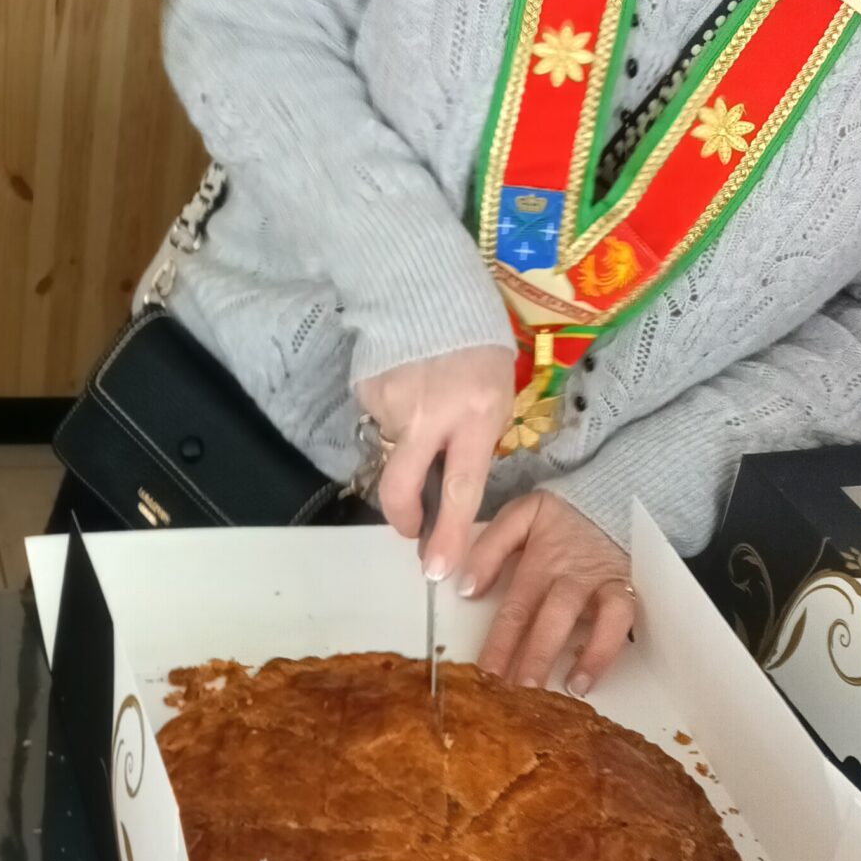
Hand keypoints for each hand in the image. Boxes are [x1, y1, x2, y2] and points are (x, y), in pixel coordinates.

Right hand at [356, 347, 514, 581]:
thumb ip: (474, 439)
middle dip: (404, 520)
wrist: (428, 291)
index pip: (461, 489)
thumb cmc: (477, 346)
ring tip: (424, 406)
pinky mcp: (366, 393)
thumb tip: (449, 485)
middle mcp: (429, 415)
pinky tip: (406, 388)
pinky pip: (378, 423)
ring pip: (392, 453)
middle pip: (401, 489)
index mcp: (475, 415)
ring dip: (406, 445)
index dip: (447, 534)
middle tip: (412, 527)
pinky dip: (392, 416)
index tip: (436, 568)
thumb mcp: (494, 394)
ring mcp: (392, 405)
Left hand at [460, 491, 633, 693]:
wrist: (616, 499)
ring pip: (581, 618)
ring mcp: (598, 583)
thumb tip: (467, 588)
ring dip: (562, 654)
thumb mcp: (522, 515)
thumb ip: (491, 547)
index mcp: (538, 558)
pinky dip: (603, 652)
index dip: (497, 642)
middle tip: (509, 693)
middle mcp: (567, 574)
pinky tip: (584, 682)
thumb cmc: (563, 517)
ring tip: (549, 691)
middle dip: (525, 656)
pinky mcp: (625, 590)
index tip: (481, 675)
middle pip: (543, 616)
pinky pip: (619, 622)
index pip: (514, 606)